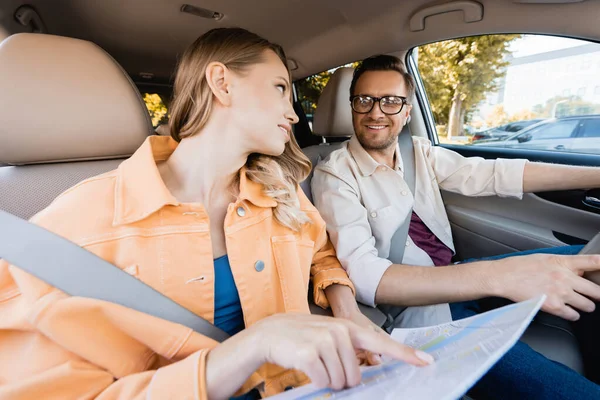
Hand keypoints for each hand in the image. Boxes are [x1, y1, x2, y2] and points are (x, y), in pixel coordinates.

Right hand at [252, 313, 433, 389]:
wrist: (269, 334)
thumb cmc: (301, 338)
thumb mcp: (328, 336)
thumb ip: (349, 348)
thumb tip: (365, 372)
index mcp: (348, 329)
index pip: (381, 343)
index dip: (405, 354)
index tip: (427, 361)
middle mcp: (339, 331)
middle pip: (356, 376)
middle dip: (341, 380)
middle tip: (324, 367)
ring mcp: (325, 340)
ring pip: (340, 381)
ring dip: (328, 381)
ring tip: (314, 364)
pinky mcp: (310, 353)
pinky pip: (324, 382)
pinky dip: (316, 381)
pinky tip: (306, 368)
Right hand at [492, 253, 599, 319]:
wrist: (504, 277)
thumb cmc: (520, 267)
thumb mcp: (545, 259)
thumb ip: (564, 265)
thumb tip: (579, 272)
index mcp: (563, 263)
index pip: (592, 262)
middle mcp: (565, 278)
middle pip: (596, 291)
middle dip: (596, 295)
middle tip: (592, 296)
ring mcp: (561, 293)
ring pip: (588, 306)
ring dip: (584, 306)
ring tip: (576, 303)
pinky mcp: (554, 307)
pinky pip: (574, 316)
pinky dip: (572, 315)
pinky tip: (565, 309)